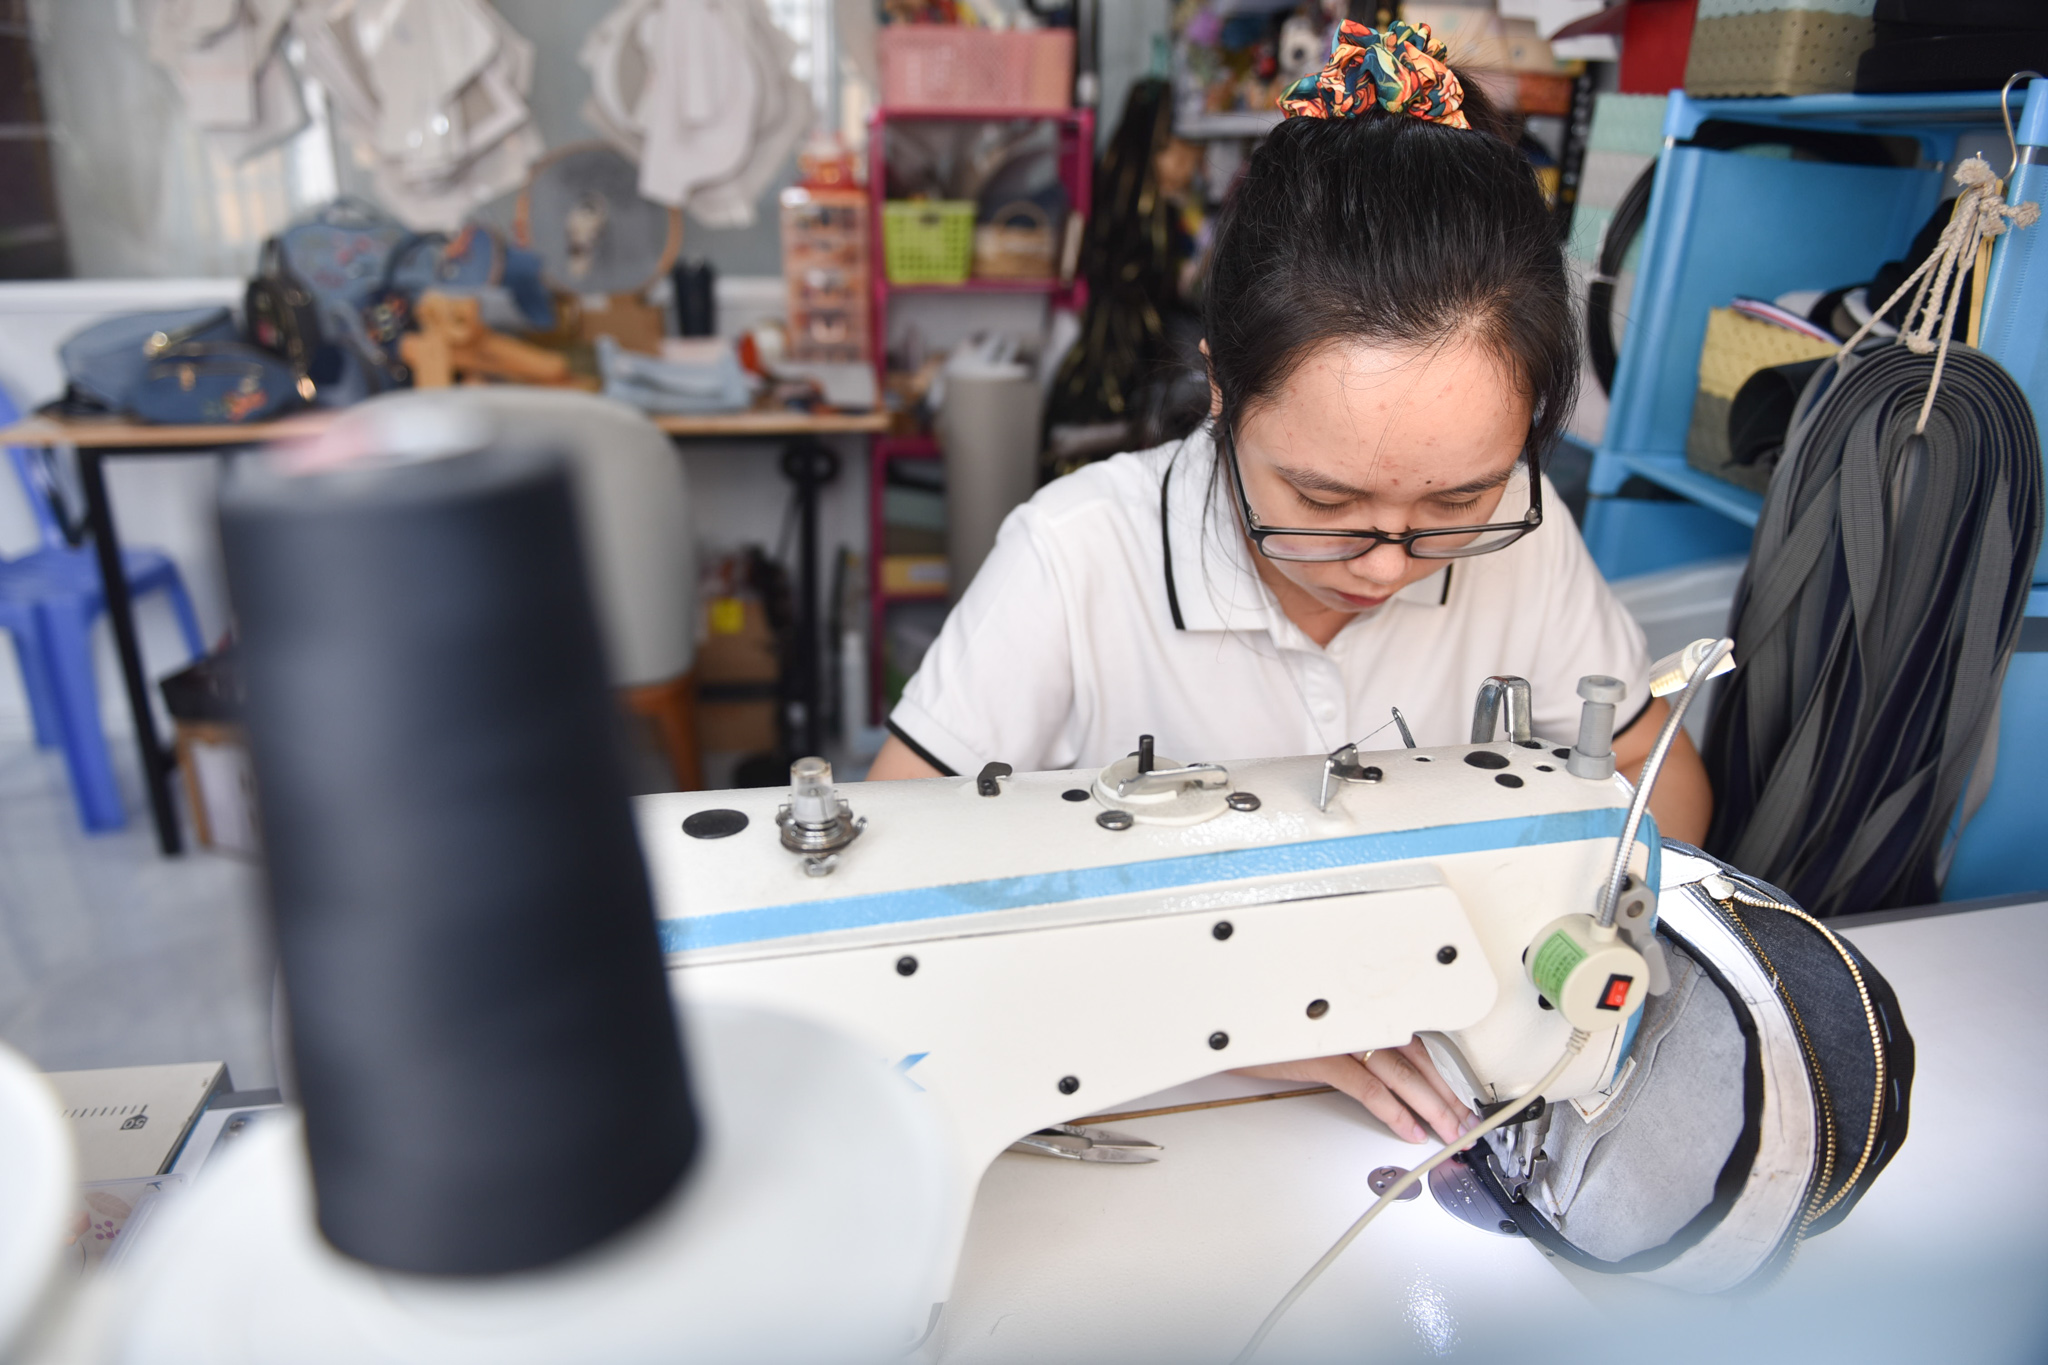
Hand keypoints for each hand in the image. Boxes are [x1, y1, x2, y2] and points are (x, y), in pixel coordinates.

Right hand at [1231, 1038, 1474, 1144]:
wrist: (1232, 1023)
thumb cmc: (1274, 1027)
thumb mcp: (1322, 1033)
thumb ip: (1355, 1044)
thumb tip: (1386, 1074)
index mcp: (1365, 1012)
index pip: (1418, 1042)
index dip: (1444, 1073)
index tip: (1461, 1096)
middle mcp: (1360, 1020)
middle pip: (1418, 1059)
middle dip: (1446, 1095)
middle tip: (1465, 1123)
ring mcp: (1344, 1037)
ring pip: (1402, 1076)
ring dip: (1430, 1107)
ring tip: (1448, 1132)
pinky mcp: (1324, 1058)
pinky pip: (1369, 1089)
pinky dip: (1393, 1111)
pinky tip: (1408, 1130)